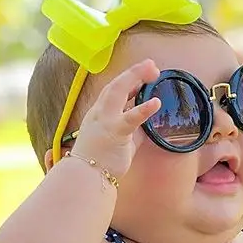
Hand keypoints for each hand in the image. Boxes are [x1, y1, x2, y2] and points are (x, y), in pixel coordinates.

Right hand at [70, 59, 160, 179]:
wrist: (86, 177)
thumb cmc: (100, 162)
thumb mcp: (120, 142)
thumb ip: (133, 131)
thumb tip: (148, 126)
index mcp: (99, 114)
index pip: (114, 90)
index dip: (129, 79)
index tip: (144, 73)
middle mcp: (100, 113)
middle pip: (115, 85)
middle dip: (133, 72)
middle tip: (152, 65)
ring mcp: (105, 121)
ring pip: (118, 92)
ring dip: (135, 78)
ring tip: (153, 71)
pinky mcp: (115, 133)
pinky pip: (130, 118)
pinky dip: (143, 109)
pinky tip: (156, 102)